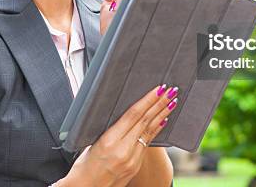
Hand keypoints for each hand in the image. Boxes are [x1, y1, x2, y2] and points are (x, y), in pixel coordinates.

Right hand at [64, 84, 178, 186]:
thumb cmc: (84, 166)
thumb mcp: (93, 142)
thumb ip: (111, 130)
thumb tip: (126, 115)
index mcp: (108, 141)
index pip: (133, 115)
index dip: (147, 100)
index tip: (158, 89)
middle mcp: (122, 151)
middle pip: (145, 121)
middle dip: (159, 104)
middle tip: (171, 91)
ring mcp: (131, 160)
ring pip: (149, 132)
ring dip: (162, 115)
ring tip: (171, 102)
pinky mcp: (135, 166)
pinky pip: (147, 143)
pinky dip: (156, 130)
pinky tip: (163, 121)